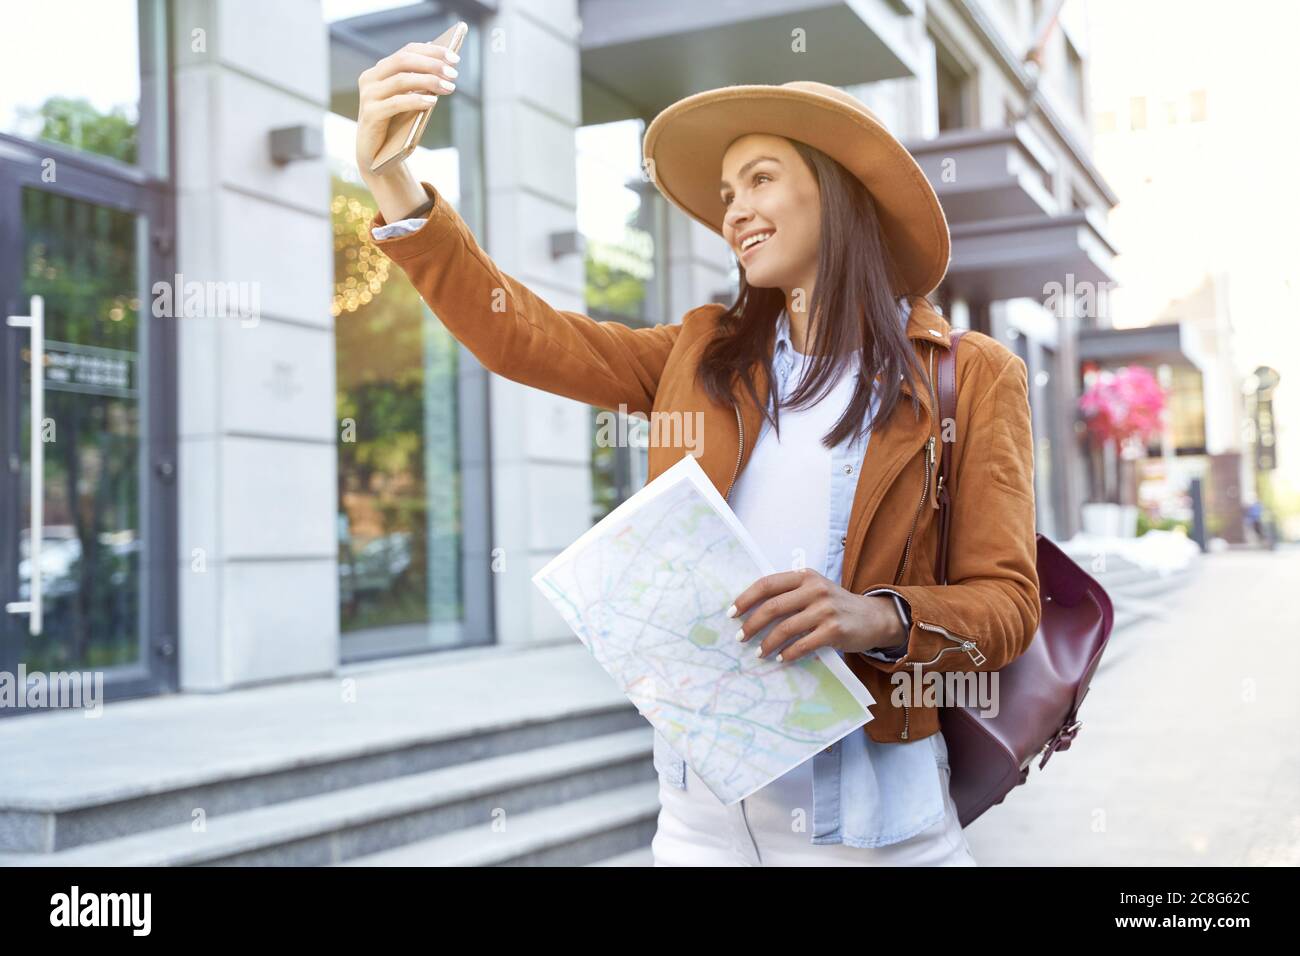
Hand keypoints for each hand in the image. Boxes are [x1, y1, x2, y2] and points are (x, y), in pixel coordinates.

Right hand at [355, 38, 461, 218]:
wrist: (377, 157)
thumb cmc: (396, 126)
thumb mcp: (410, 101)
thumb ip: (419, 84)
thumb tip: (443, 65)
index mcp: (379, 71)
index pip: (406, 52)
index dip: (431, 51)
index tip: (454, 57)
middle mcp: (370, 78)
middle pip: (403, 61)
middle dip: (432, 64)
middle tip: (454, 73)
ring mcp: (368, 95)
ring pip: (401, 80)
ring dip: (428, 81)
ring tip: (449, 87)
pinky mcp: (370, 114)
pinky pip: (396, 103)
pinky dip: (416, 100)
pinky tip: (433, 101)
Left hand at [728, 569, 905, 663]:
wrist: (873, 617)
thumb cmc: (835, 605)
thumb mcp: (814, 590)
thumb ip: (789, 594)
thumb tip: (751, 610)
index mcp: (805, 576)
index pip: (767, 584)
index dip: (746, 599)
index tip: (732, 613)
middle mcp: (814, 589)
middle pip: (773, 607)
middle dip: (752, 624)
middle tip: (740, 637)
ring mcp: (825, 609)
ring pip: (785, 628)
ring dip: (767, 643)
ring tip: (759, 652)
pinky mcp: (834, 630)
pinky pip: (803, 644)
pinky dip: (788, 653)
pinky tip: (781, 658)